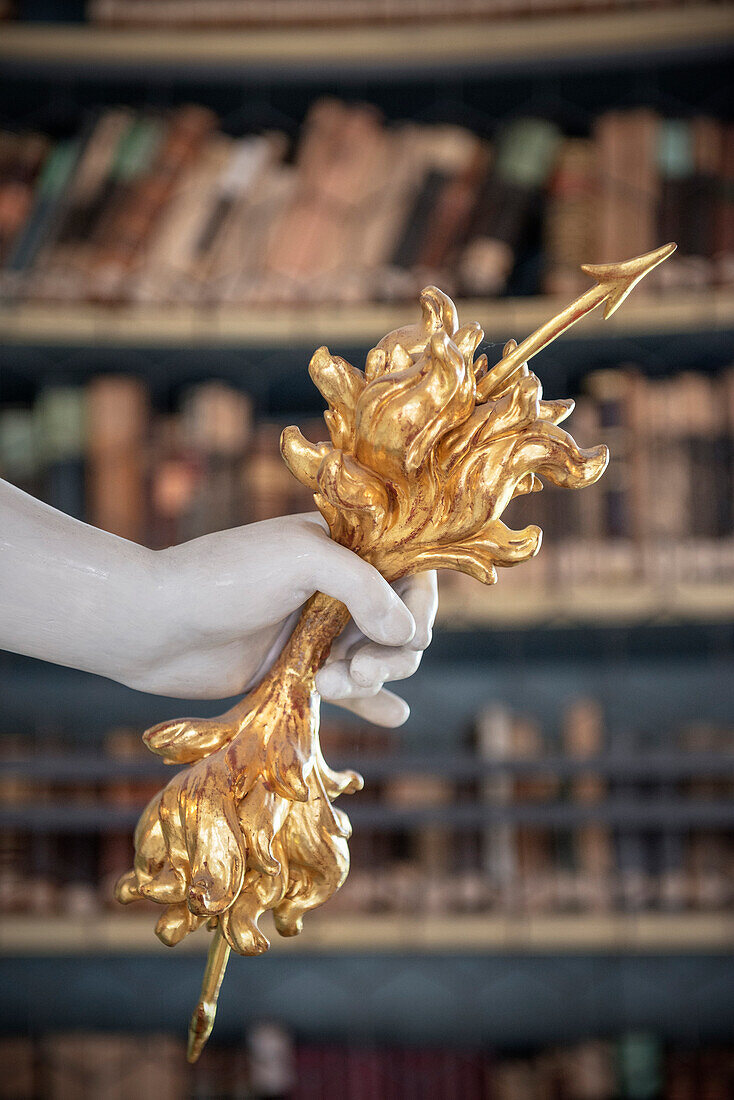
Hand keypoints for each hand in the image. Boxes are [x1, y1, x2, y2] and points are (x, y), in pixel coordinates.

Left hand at [149, 513, 436, 724]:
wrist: (152, 625)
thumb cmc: (223, 577)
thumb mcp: (301, 560)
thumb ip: (363, 587)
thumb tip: (408, 633)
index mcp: (340, 548)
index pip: (408, 572)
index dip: (419, 605)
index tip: (409, 632)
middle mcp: (333, 589)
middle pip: (398, 625)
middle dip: (391, 652)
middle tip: (358, 669)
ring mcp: (315, 632)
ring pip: (375, 659)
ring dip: (371, 678)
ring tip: (335, 686)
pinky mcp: (295, 671)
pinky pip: (347, 690)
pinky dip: (373, 703)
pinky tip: (393, 716)